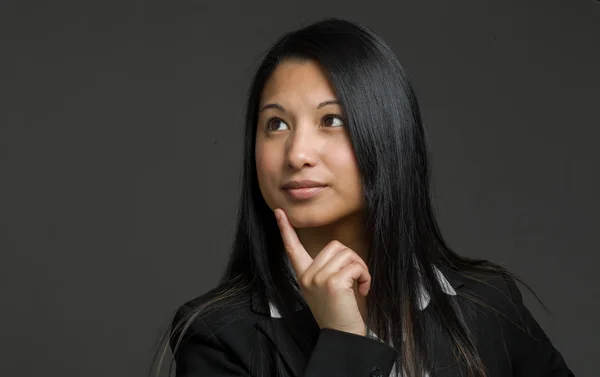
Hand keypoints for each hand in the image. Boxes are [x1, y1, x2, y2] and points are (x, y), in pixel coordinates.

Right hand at [274, 208, 369, 335]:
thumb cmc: (339, 314)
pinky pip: (355, 266)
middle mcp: (308, 276)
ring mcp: (319, 279)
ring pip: (347, 254)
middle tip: (356, 278)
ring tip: (360, 286)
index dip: (285, 229)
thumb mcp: (326, 290)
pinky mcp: (333, 283)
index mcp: (304, 276)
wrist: (342, 338)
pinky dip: (365, 276)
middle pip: (335, 246)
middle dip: (352, 259)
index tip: (279, 213)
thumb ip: (326, 271)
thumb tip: (340, 253)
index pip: (292, 248)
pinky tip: (362, 291)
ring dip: (361, 268)